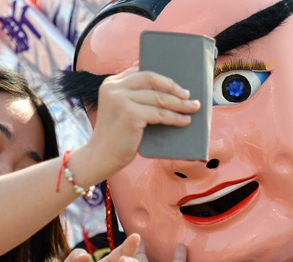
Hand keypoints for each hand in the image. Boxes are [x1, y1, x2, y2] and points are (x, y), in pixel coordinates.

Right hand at [84, 66, 200, 179]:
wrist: (99, 158)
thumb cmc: (114, 138)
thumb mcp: (119, 111)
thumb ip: (133, 98)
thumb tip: (165, 92)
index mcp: (110, 84)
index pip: (140, 71)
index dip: (161, 76)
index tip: (176, 82)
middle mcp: (114, 88)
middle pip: (151, 78)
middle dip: (172, 86)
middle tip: (188, 94)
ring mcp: (121, 100)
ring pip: (158, 97)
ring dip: (179, 103)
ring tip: (193, 108)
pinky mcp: (130, 114)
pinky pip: (159, 113)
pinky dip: (174, 118)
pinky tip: (184, 121)